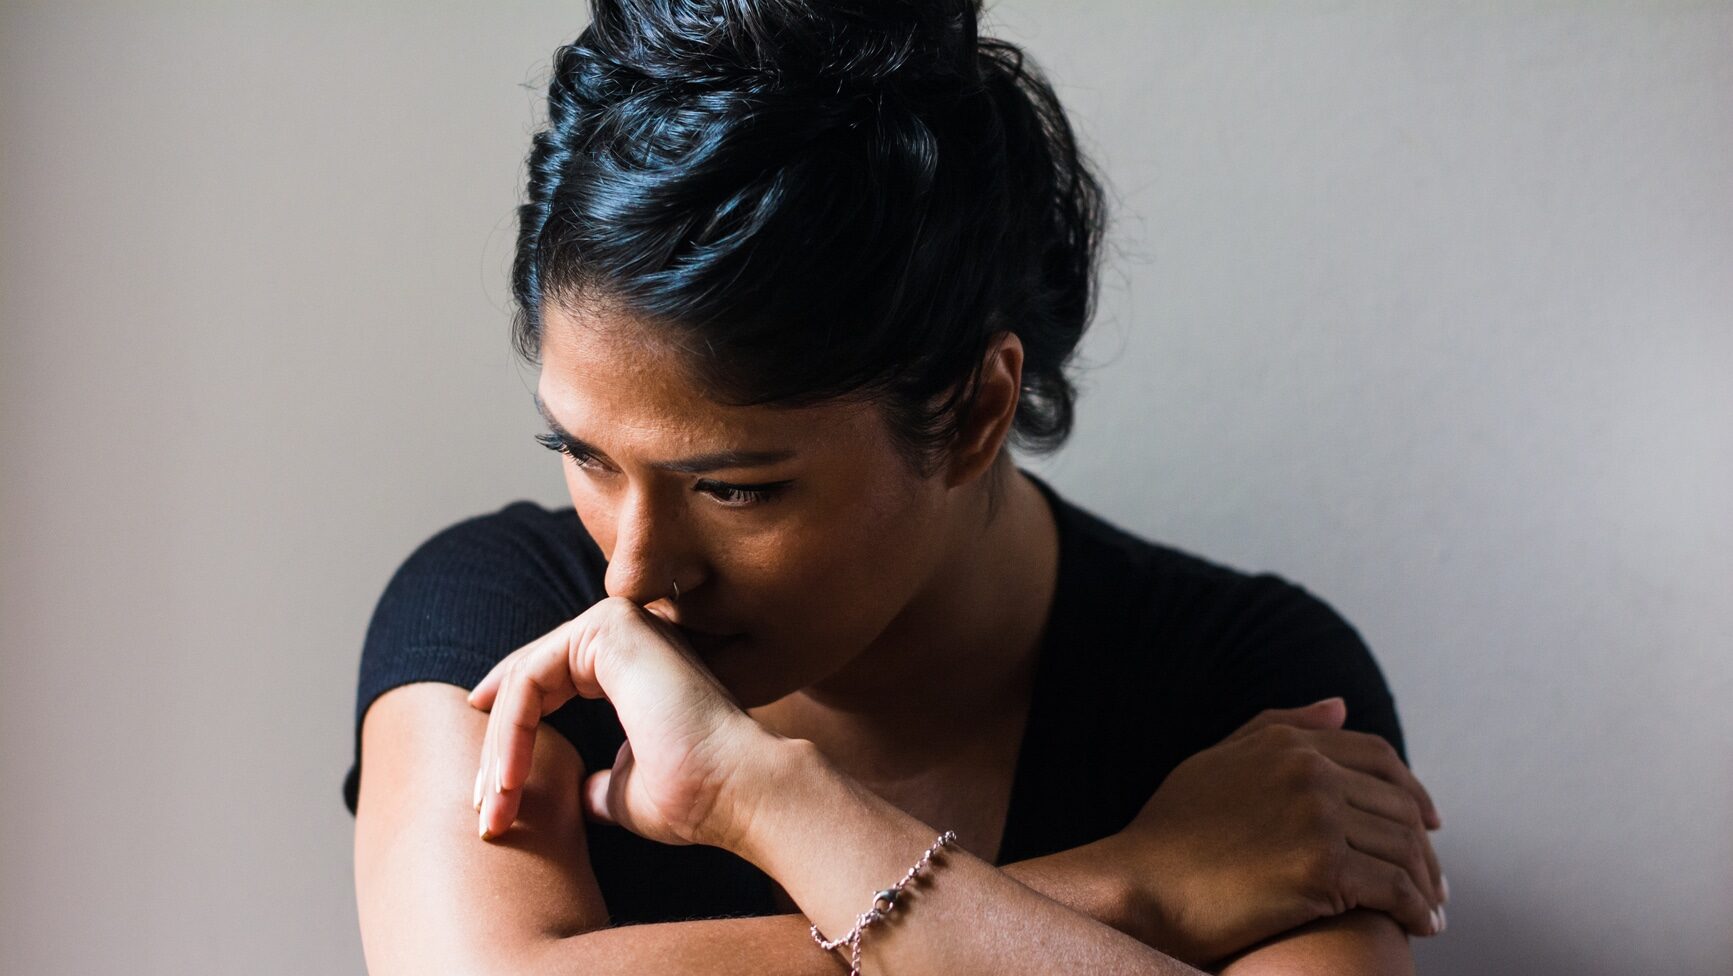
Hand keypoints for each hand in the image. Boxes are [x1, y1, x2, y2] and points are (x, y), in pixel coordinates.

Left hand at [465, 596, 773, 850]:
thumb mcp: (627, 790)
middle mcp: (627, 635)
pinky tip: (509, 777)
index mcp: (633, 665)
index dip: (512, 735)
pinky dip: (512, 730)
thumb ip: (598, 782)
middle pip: (530, 681)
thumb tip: (579, 795)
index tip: (488, 793)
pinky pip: (532, 676)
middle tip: (484, 810)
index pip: (549, 684)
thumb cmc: (695, 796)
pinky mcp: (611, 628)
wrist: (737, 790)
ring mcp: (620, 623)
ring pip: (525, 679)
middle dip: (499, 748)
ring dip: (501, 745)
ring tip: (495, 804)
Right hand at [1114, 698, 1446, 965]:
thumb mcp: (1217, 762)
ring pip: (1404, 847)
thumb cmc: (1169, 832)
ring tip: (1431, 912)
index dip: (1412, 791)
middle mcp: (1309, 771)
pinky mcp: (1323, 868)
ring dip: (1428, 884)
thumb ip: (1278, 728)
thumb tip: (1341, 706)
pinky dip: (1418, 911)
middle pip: (1399, 805)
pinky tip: (1421, 929)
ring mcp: (1317, 817)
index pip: (1378, 758)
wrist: (1138, 885)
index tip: (1430, 824)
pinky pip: (1396, 888)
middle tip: (1435, 882)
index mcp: (1286, 743)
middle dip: (1425, 846)